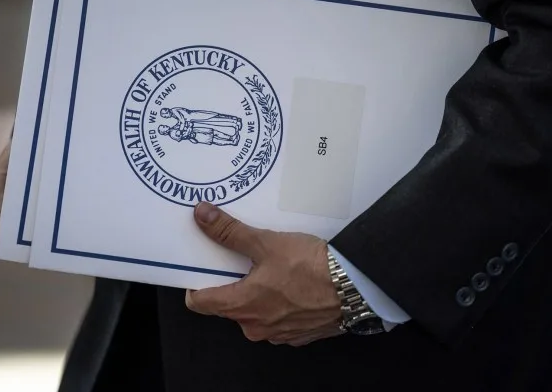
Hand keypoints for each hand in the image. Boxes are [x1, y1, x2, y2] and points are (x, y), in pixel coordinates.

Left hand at [185, 202, 343, 346]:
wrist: (355, 287)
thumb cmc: (311, 267)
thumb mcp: (266, 243)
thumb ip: (230, 232)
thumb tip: (202, 215)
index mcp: (241, 307)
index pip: (200, 303)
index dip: (196, 284)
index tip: (202, 268)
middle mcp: (255, 327)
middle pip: (229, 305)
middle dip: (233, 283)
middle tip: (244, 259)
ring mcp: (278, 334)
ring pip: (255, 312)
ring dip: (258, 293)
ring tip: (273, 268)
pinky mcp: (299, 335)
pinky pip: (279, 318)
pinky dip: (280, 303)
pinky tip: (293, 284)